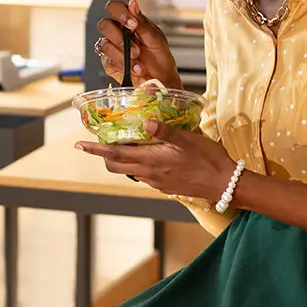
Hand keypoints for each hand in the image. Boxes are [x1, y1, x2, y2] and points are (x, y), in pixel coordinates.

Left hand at [75, 120, 234, 199]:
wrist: (227, 184)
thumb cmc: (208, 160)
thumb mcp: (188, 139)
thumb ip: (165, 130)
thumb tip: (144, 121)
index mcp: (151, 161)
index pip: (114, 156)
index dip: (95, 150)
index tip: (80, 145)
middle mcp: (149, 174)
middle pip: (116, 166)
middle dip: (103, 155)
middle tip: (96, 143)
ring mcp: (157, 182)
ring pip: (129, 171)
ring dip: (120, 159)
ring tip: (121, 144)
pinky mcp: (166, 186)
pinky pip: (143, 175)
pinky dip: (136, 164)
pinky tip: (147, 154)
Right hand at [96, 0, 181, 88]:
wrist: (161, 80)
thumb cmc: (160, 57)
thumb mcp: (156, 39)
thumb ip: (142, 22)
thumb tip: (132, 3)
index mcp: (129, 22)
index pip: (115, 8)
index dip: (120, 13)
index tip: (133, 25)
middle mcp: (117, 32)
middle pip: (104, 25)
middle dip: (120, 38)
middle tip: (136, 50)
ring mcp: (112, 48)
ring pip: (104, 45)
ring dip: (123, 55)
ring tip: (139, 63)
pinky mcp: (109, 63)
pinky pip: (107, 61)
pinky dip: (123, 66)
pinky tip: (135, 69)